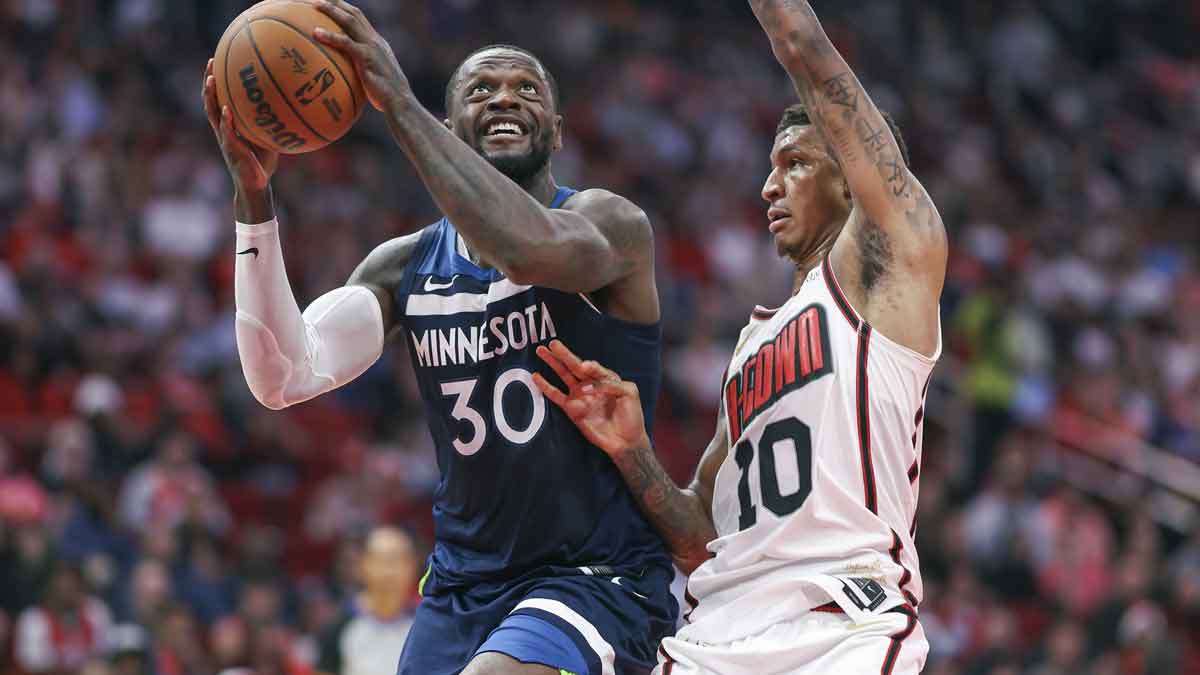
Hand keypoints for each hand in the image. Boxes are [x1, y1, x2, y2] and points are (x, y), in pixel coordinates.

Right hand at [202, 58, 277, 192]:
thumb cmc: (262, 161)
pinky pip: (227, 133)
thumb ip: (270, 122)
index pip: (219, 99)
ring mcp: (225, 140)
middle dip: (209, 82)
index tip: (217, 62)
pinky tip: (226, 110)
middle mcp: (224, 130)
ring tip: (210, 80)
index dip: (217, 82)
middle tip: (210, 61)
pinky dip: (226, 122)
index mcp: (230, 126)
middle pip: (211, 101)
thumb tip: (289, 103)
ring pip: (213, 114)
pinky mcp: (231, 151)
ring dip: (211, 97)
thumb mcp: (267, 137)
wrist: (256, 185)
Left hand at [313, 0, 410, 111]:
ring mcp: (372, 47)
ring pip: (350, 21)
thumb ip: (361, 70)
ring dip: (332, 10)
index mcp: (376, 42)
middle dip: (336, 2)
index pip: (359, 18)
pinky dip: (331, 36)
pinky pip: (346, 43)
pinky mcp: (367, 58)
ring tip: (314, 4)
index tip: (328, 3)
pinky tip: (316, 33)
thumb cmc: (385, 96)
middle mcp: (375, 40)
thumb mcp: (374, 77)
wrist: (400, 102)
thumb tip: (344, 76)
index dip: (343, 7)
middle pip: (354, 13)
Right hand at [533, 340, 651, 457]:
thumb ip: (611, 384)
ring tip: (541, 351)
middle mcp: (591, 384)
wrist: (626, 440)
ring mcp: (580, 395)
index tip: (585, 367)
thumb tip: (587, 386)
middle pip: (575, 365)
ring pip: (564, 375)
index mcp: (606, 378)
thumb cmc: (631, 416)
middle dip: (563, 354)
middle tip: (552, 343)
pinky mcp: (572, 409)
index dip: (589, 366)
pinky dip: (546, 386)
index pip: (594, 367)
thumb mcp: (629, 393)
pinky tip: (536, 376)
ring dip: (553, 363)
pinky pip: (556, 395)